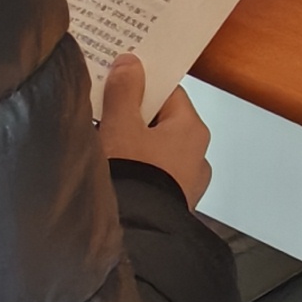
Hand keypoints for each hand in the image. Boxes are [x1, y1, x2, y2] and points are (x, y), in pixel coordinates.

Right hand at [101, 59, 214, 201]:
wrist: (133, 237)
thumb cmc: (132, 178)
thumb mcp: (120, 126)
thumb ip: (124, 92)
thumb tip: (130, 64)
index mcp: (192, 130)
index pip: (170, 93)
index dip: (144, 84)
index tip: (121, 80)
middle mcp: (197, 156)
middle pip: (164, 123)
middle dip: (136, 116)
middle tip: (105, 109)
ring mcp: (186, 184)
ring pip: (157, 152)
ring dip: (135, 146)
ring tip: (104, 142)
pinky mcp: (172, 205)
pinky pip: (154, 176)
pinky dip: (138, 170)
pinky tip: (113, 171)